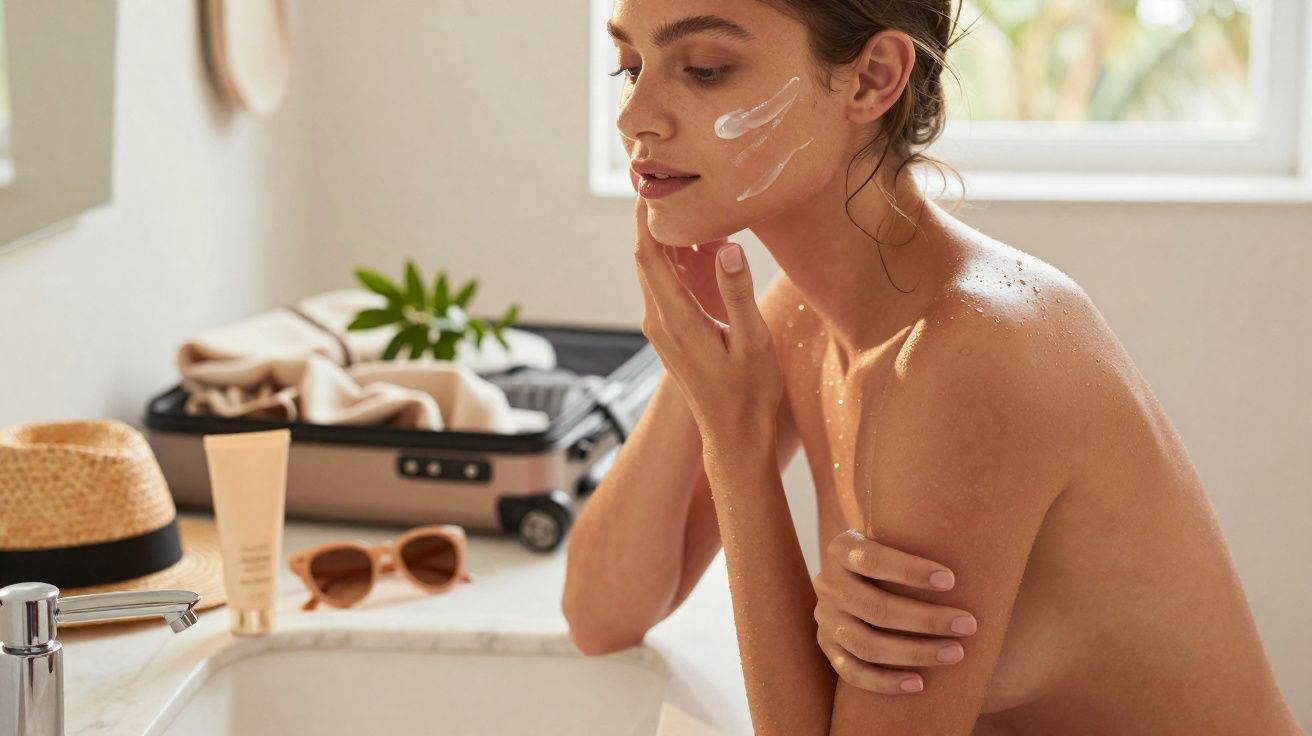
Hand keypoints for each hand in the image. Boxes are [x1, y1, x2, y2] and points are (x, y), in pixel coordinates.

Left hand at [632, 197, 782, 449]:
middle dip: (657, 219)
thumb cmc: (748, 393)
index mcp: (673, 318)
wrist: (734, 436)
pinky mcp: (672, 333)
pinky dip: (683, 263)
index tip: (650, 182)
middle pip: (647, 256)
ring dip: (674, 241)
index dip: (644, 216)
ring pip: (658, 271)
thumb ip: (738, 292)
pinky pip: (669, 287)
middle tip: (674, 182)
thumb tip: (728, 247)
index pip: (647, 254)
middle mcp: (659, 321)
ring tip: (697, 208)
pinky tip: (708, 249)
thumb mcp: (752, 341)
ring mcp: (662, 328)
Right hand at [813, 529, 978, 694]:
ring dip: (913, 652)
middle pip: (873, 607)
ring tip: (955, 653)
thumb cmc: (896, 558)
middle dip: (925, 619)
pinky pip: (852, 671)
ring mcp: (825, 617)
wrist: (861, 578)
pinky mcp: (827, 646)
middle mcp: (828, 582)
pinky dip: (885, 682)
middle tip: (968, 624)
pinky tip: (919, 683)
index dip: (909, 571)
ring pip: (865, 644)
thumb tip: (981, 539)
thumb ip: (920, 535)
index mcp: (843, 548)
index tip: (951, 581)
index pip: (870, 559)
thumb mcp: (897, 537)